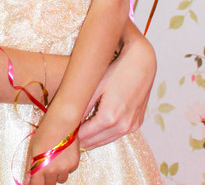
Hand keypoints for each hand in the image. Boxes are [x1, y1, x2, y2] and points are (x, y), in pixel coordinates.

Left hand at [23, 117, 80, 184]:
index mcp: (39, 167)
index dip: (36, 183)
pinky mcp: (74, 164)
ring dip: (58, 173)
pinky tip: (64, 154)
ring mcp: (64, 168)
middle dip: (47, 178)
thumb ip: (30, 166)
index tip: (36, 181)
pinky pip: (70, 171)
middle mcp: (52, 170)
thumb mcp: (33, 148)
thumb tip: (27, 181)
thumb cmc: (45, 132)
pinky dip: (67, 166)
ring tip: (56, 158)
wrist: (62, 121)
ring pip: (61, 179)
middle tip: (47, 166)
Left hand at [77, 24, 155, 149]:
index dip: (72, 135)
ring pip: (106, 140)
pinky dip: (106, 133)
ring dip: (93, 138)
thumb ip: (82, 106)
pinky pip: (118, 134)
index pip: (84, 137)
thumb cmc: (116, 69)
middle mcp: (123, 126)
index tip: (62, 131)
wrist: (142, 61)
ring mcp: (132, 126)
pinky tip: (97, 125)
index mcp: (110, 117)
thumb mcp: (95, 85)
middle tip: (68, 131)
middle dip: (81, 139)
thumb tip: (69, 120)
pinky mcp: (137, 123)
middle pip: (95, 142)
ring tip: (79, 130)